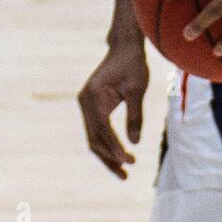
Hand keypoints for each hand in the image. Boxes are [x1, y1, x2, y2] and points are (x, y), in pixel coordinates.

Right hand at [78, 40, 148, 177]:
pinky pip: (97, 130)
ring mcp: (85, 104)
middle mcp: (84, 102)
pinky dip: (107, 144)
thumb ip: (135, 116)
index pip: (103, 129)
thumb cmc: (133, 65)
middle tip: (127, 174)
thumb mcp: (137, 90)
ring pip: (93, 137)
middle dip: (109, 158)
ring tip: (124, 172)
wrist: (124, 47)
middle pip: (94, 138)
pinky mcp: (91, 106)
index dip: (115, 147)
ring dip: (107, 155)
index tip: (129, 160)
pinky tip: (119, 156)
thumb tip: (134, 143)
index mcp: (93, 96)